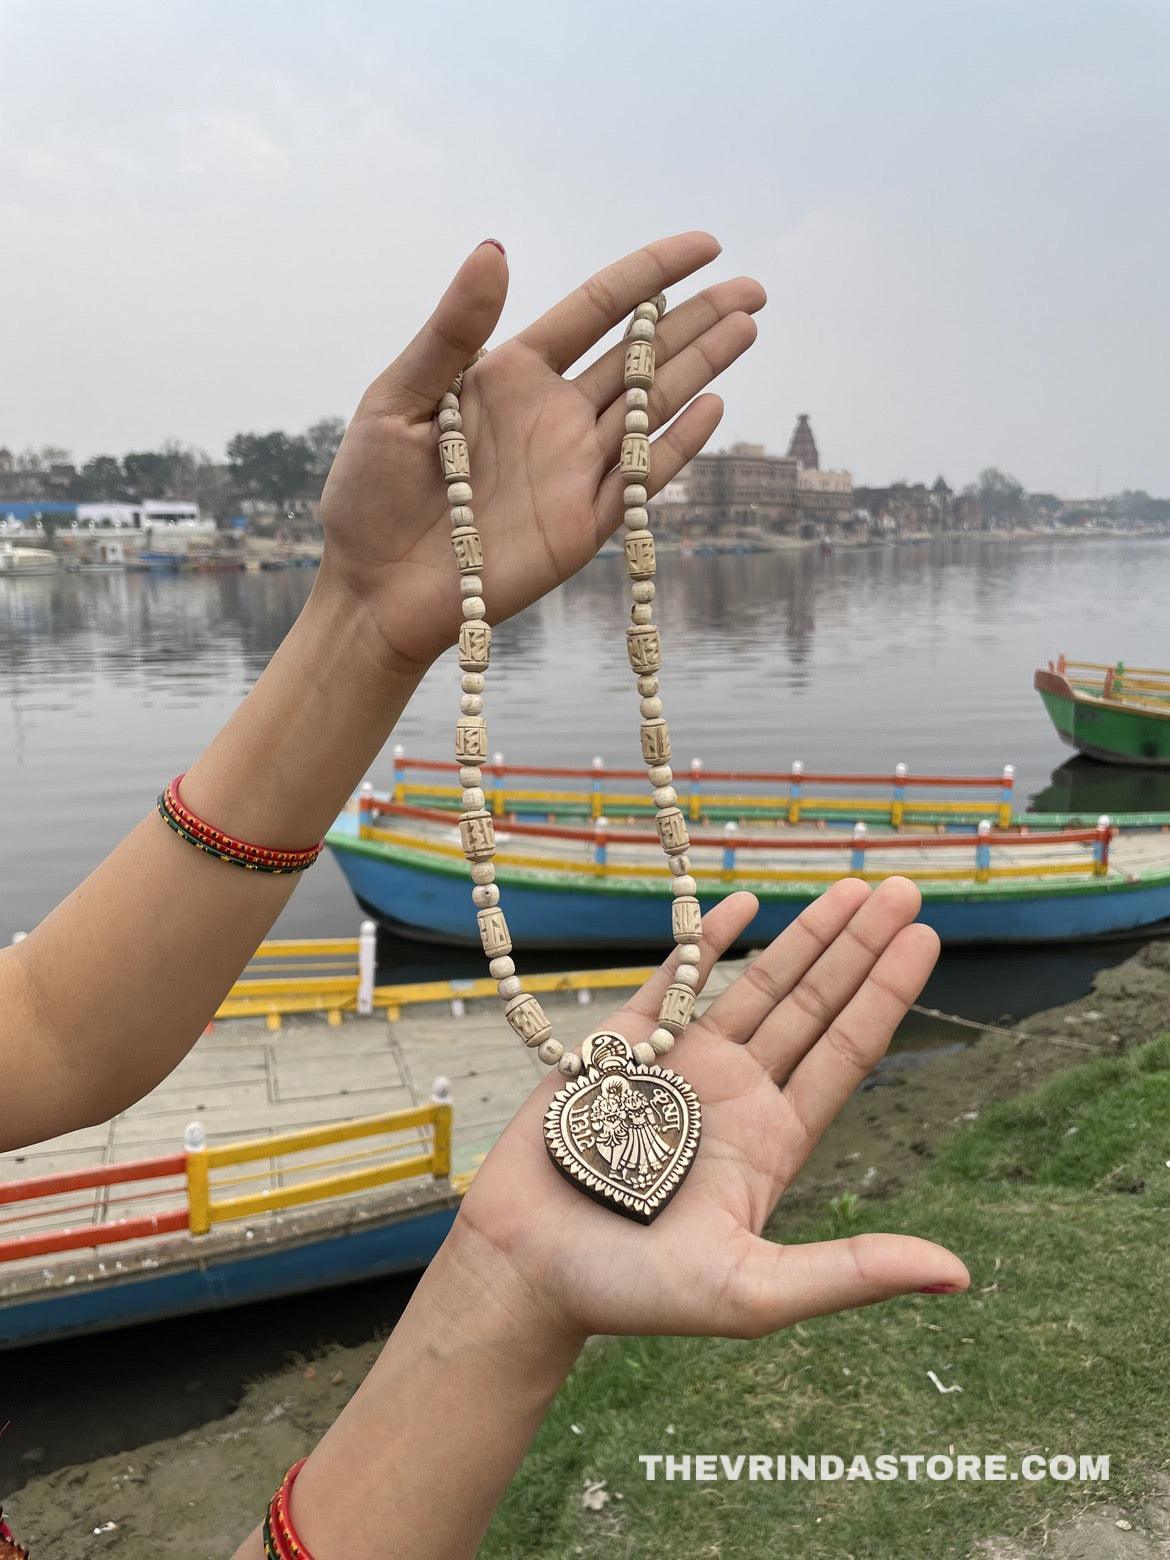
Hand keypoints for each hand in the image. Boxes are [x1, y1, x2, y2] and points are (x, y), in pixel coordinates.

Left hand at [317, 232, 764, 673]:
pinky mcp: (584, 525)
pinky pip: (641, 480)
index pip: (597, 310)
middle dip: (698, 318)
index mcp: (510, 375)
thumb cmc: (369, 493)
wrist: (372, 590)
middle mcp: (554, 416)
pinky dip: (677, 445)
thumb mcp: (396, 399)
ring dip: (701, 368)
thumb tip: (495, 248)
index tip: (705, 244)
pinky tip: (713, 405)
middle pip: (641, 356)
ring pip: (653, 408)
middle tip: (753, 286)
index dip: (651, 274)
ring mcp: (574, 470)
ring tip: (748, 325)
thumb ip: (450, 331)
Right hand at [454, 877, 968, 1342]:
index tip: (925, 937)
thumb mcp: (753, 1291)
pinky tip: (743, 905)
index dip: (887, 992)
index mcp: (773, 1140)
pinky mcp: (622, 1046)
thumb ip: (849, 1272)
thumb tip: (958, 1274)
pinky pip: (672, 979)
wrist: (525, 1269)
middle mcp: (737, 1093)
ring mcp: (681, 1064)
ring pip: (755, 984)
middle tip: (903, 888)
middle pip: (814, 1004)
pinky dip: (706, 940)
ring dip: (803, 936)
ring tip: (849, 887)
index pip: (847, 1051)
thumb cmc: (633, 1293)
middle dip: (858, 946)